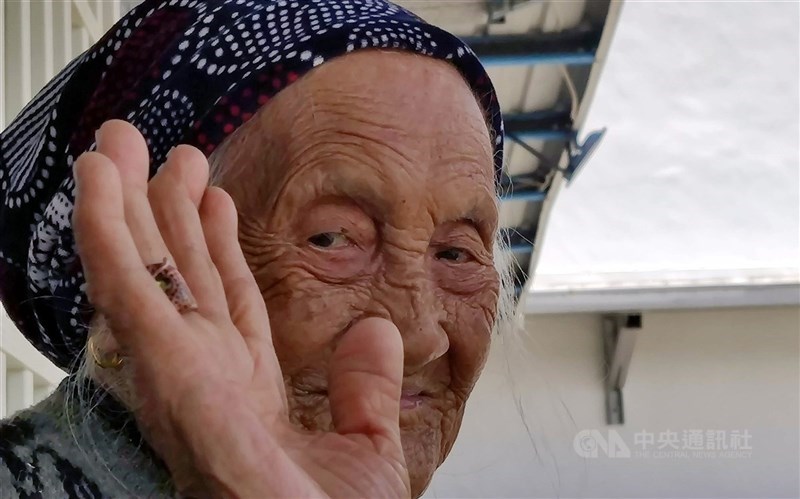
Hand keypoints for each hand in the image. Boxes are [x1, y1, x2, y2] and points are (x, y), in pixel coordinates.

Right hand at [73, 120, 409, 497]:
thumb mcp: (366, 448)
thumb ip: (365, 388)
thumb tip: (375, 329)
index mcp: (250, 391)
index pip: (228, 302)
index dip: (217, 250)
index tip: (217, 199)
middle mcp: (207, 376)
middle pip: (180, 277)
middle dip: (167, 216)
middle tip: (159, 155)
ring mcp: (181, 372)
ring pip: (146, 270)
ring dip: (128, 205)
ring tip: (119, 146)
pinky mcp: (167, 371)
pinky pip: (129, 289)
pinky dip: (108, 231)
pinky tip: (98, 182)